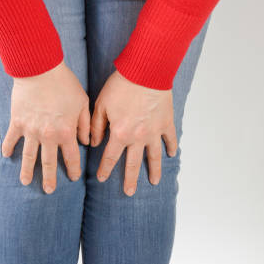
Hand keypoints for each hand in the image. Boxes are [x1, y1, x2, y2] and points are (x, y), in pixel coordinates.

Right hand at [2, 60, 89, 193]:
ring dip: (27, 171)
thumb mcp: (82, 102)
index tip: (74, 177)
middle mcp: (48, 136)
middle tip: (49, 191)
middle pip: (49, 163)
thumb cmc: (64, 83)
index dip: (74, 169)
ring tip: (25, 182)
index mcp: (66, 132)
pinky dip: (8, 148)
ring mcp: (31, 130)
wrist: (40, 68)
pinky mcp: (17, 122)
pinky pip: (11, 139)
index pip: (72, 157)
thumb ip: (86, 124)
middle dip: (50, 179)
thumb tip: (86, 142)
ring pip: (29, 156)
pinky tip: (6, 156)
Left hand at [90, 70, 177, 195]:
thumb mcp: (101, 104)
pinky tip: (171, 155)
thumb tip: (92, 143)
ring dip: (154, 170)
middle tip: (129, 192)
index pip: (110, 157)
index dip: (104, 169)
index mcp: (120, 134)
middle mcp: (137, 138)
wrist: (146, 70)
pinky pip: (170, 139)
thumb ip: (96, 126)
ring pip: (154, 157)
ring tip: (154, 182)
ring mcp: (154, 132)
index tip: (101, 178)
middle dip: (130, 180)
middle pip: (133, 164)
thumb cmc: (121, 85)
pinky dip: (171, 147)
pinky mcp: (166, 123)